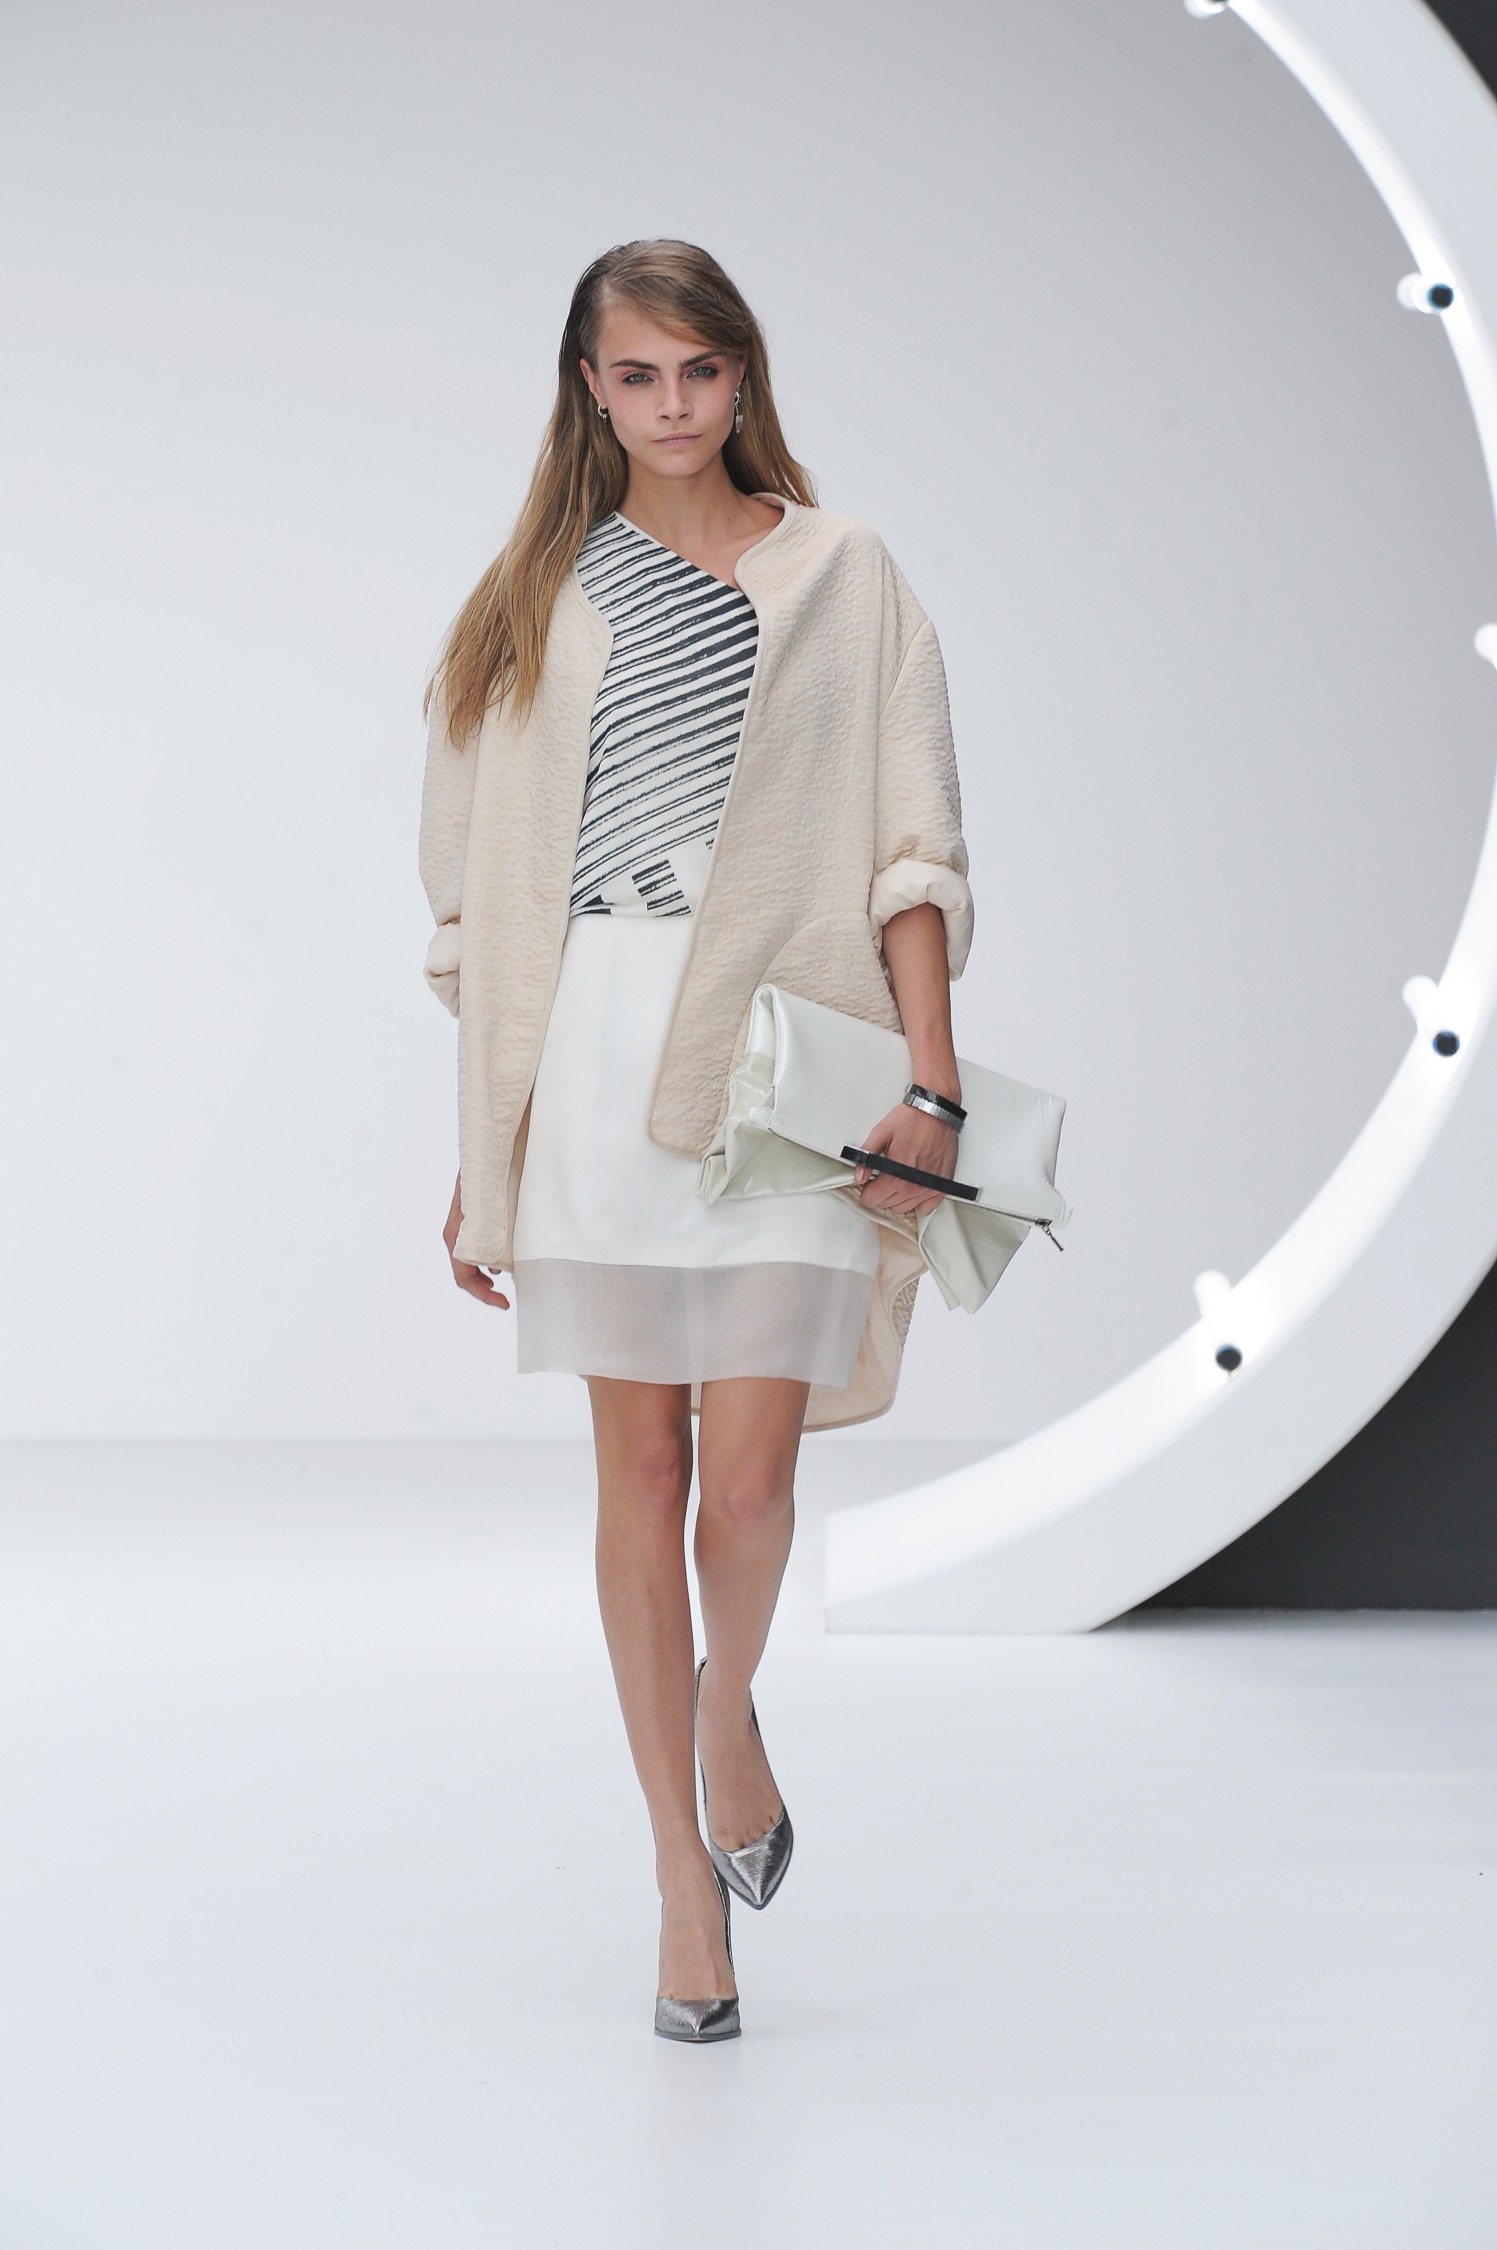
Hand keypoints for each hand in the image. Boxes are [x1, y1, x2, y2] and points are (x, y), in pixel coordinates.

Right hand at [443, 1170, 510, 1308]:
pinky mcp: (470, 1217)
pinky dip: (485, 1259)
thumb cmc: (490, 1170)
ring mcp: (461, 1224)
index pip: (463, 1275)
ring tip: (502, 1281)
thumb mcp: (492, 1206)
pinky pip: (472, 1245)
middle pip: (464, 1272)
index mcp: (458, 1231)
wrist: (486, 1142)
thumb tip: (501, 1266)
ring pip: (467, 1260)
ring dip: (483, 1275)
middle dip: (483, 1289)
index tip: (503, 1303)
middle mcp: (455, 1231)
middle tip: (503, 1299)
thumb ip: (496, 1234)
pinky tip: (498, 1262)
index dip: (482, 1293)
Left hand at [852, 1103, 957, 1217]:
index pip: (873, 1199)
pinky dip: (918, 1202)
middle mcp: (915, 1185)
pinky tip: (913, 1188)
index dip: (866, 1192)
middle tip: (881, 1178)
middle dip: (880, 1194)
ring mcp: (930, 1187)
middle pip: (888, 1205)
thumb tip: (858, 1175)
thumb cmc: (912, 1119)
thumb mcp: (881, 1132)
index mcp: (897, 1174)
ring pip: (905, 1208)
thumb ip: (866, 1155)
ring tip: (897, 1179)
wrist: (937, 1111)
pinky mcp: (943, 1185)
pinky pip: (927, 1207)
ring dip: (897, 1198)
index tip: (867, 1184)